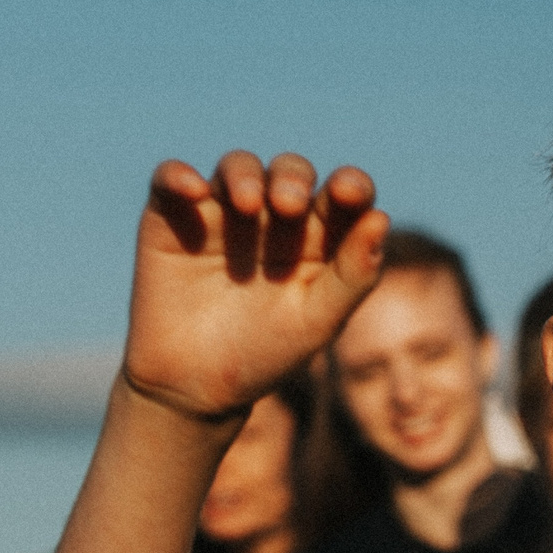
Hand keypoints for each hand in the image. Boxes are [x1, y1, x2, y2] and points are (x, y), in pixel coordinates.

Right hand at [123, 152, 388, 422]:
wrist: (195, 385)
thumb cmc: (267, 353)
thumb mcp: (317, 321)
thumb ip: (354, 274)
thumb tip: (381, 218)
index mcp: (319, 237)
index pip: (343, 197)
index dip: (351, 185)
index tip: (349, 192)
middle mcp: (273, 216)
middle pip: (290, 174)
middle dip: (293, 179)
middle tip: (290, 205)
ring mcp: (223, 211)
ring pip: (237, 167)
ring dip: (244, 175)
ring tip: (249, 205)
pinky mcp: (173, 215)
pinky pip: (171, 178)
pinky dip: (179, 175)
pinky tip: (192, 189)